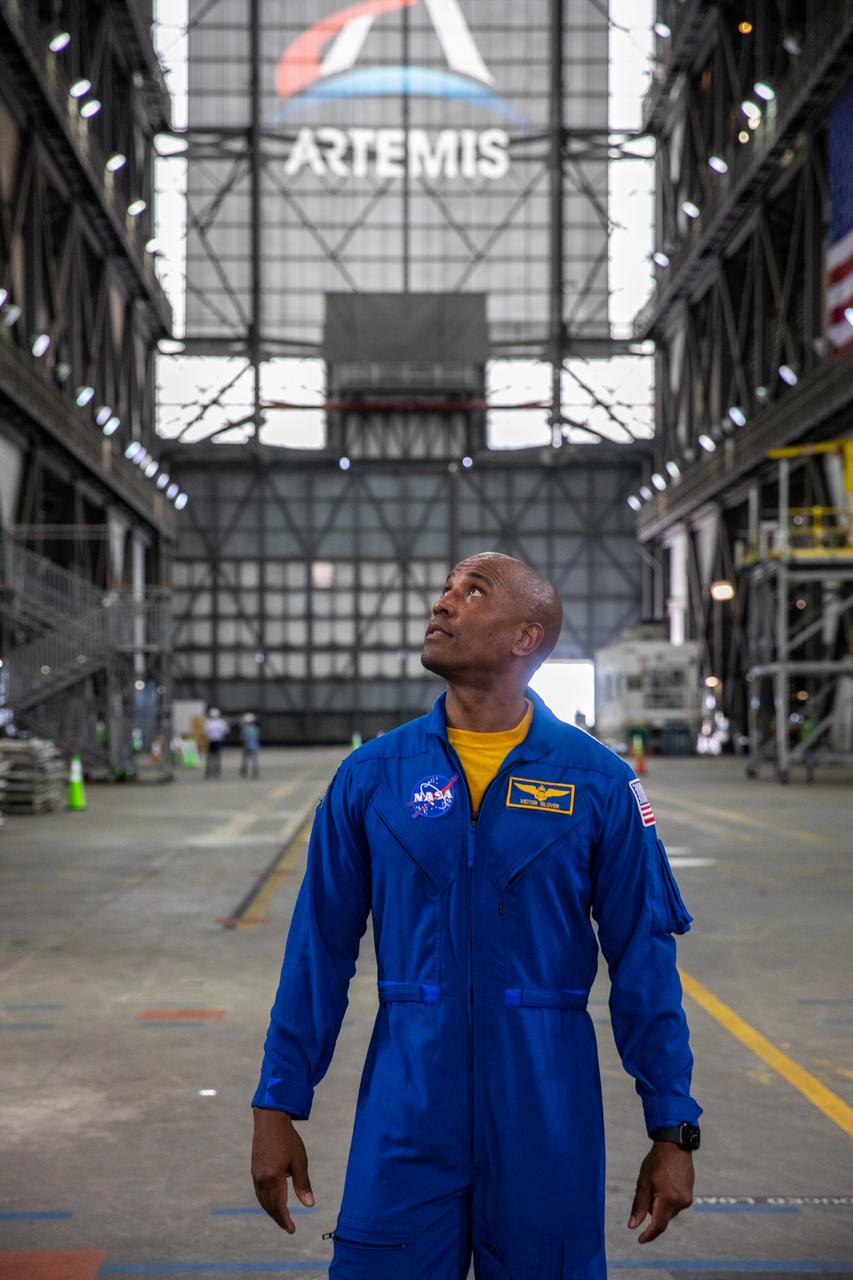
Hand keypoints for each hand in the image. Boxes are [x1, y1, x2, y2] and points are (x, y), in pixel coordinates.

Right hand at [251, 1106, 314, 1232]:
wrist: (269, 1120)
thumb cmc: (288, 1139)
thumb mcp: (299, 1161)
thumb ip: (303, 1184)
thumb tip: (309, 1205)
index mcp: (273, 1178)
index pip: (279, 1207)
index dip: (285, 1220)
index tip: (292, 1230)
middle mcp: (262, 1179)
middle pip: (269, 1207)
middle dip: (279, 1218)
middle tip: (289, 1227)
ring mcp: (256, 1175)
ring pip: (263, 1200)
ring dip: (272, 1211)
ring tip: (282, 1217)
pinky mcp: (254, 1169)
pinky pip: (259, 1192)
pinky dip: (266, 1201)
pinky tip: (272, 1201)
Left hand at [628, 1141, 693, 1243]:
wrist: (675, 1145)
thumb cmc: (657, 1161)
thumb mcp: (643, 1182)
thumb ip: (639, 1205)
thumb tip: (633, 1225)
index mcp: (668, 1200)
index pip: (658, 1225)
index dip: (648, 1235)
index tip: (640, 1240)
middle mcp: (680, 1203)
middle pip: (662, 1218)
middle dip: (651, 1211)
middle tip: (646, 1190)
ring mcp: (687, 1199)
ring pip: (668, 1212)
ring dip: (659, 1205)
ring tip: (655, 1183)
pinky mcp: (690, 1195)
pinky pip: (675, 1205)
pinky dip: (666, 1201)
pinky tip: (663, 1184)